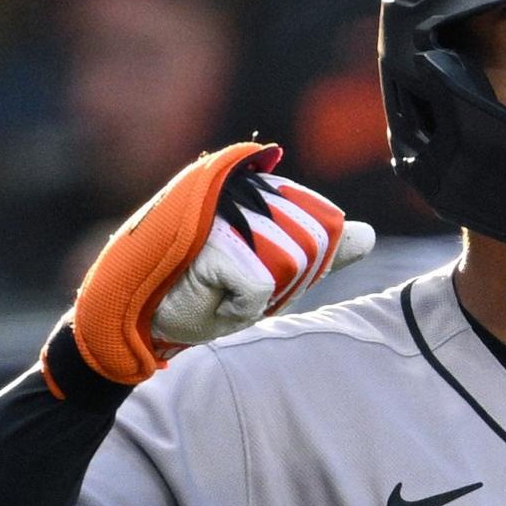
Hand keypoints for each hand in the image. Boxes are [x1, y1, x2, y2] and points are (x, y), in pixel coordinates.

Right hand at [61, 142, 374, 388]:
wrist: (138, 319)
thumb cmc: (200, 293)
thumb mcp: (269, 272)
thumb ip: (318, 252)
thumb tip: (368, 235)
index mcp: (256, 186)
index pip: (321, 225)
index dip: (301, 264)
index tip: (252, 273)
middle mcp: (242, 186)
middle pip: (311, 248)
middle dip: (280, 284)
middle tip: (233, 286)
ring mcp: (227, 209)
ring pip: (291, 265)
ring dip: (259, 296)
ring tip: (218, 289)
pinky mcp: (215, 239)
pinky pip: (260, 288)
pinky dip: (240, 307)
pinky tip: (207, 297)